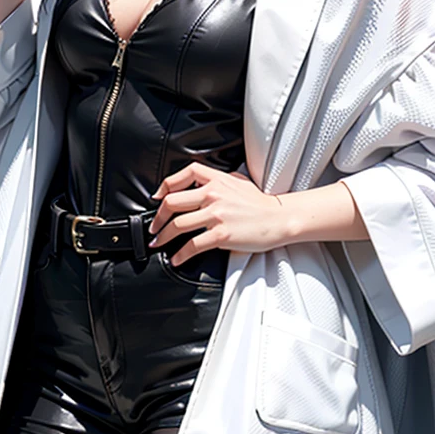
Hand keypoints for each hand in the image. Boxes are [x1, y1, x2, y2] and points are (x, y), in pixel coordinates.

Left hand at [149, 163, 286, 265]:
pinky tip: (177, 259)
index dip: (165, 186)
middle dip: (158, 218)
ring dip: (163, 237)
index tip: (158, 198)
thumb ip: (218, 181)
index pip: (184, 174)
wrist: (279, 218)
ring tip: (159, 244)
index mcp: (217, 180)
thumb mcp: (238, 182)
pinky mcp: (221, 235)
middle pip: (172, 202)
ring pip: (178, 225)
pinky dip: (180, 255)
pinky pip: (192, 246)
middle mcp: (214, 195)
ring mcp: (217, 215)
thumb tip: (200, 185)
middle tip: (154, 227)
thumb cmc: (260, 203)